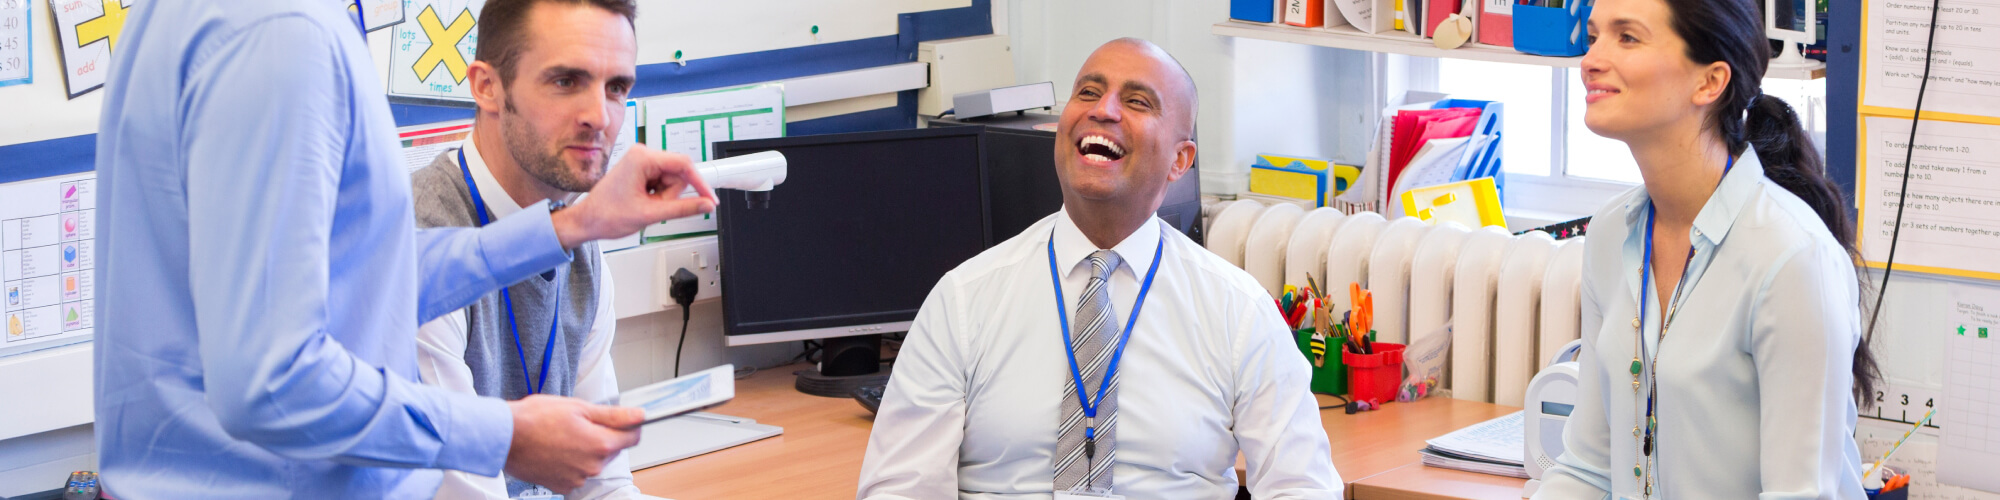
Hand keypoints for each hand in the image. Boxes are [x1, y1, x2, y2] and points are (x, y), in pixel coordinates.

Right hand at [504, 395, 645, 492]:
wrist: (504, 437)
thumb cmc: (536, 418)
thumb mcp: (579, 408)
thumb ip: (613, 415)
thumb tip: (639, 415)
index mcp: (601, 444)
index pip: (633, 437)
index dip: (629, 426)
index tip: (621, 420)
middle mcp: (593, 466)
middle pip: (612, 450)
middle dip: (602, 436)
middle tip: (579, 423)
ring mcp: (578, 478)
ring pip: (593, 462)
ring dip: (585, 450)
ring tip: (562, 436)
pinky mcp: (563, 486)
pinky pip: (577, 473)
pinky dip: (571, 463)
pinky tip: (556, 450)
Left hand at [554, 148, 717, 247]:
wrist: (588, 220)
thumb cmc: (607, 214)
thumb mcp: (650, 214)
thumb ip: (683, 208)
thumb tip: (705, 204)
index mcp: (642, 158)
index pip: (684, 164)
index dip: (700, 183)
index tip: (709, 198)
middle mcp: (641, 154)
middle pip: (678, 173)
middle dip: (671, 194)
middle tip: (655, 207)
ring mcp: (640, 161)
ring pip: (671, 179)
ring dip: (664, 196)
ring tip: (645, 205)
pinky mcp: (640, 169)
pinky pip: (662, 182)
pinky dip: (658, 195)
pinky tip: (643, 202)